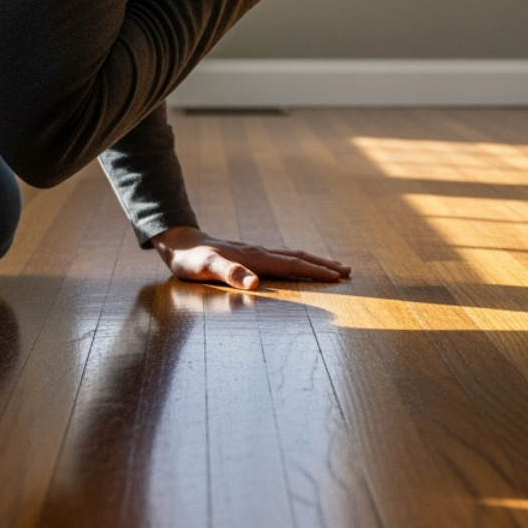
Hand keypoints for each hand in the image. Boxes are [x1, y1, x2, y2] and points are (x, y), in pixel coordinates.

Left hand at [151, 225, 350, 289]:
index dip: (316, 271)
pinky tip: (299, 266)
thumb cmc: (191, 260)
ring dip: (314, 262)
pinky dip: (299, 262)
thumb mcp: (206, 268)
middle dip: (324, 265)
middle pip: (299, 257)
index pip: (293, 265)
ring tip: (332, 267)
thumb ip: (230, 274)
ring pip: (293, 256)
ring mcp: (256, 253)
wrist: (180, 244)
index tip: (338, 277)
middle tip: (348, 271)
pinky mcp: (250, 256)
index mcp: (256, 258)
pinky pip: (282, 258)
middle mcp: (261, 253)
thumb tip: (256, 283)